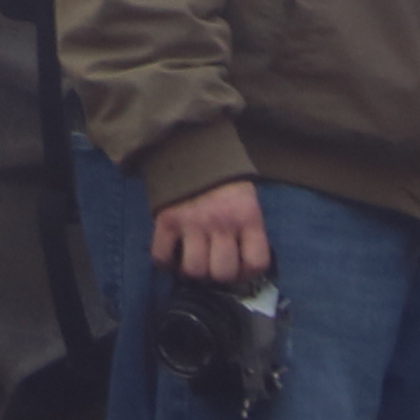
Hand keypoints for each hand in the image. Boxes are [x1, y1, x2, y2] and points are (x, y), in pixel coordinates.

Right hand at [153, 180, 270, 287]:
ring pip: (194, 270)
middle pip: (222, 273)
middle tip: (212, 263)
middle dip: (217, 274)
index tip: (238, 268)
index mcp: (247, 217)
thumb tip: (241, 266)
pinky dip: (164, 262)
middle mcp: (221, 223)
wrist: (191, 145)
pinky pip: (162, 256)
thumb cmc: (224, 179)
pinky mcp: (166, 219)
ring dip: (192, 270)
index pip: (256, 262)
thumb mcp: (246, 201)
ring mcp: (192, 222)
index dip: (247, 273)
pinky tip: (170, 254)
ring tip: (191, 260)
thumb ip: (246, 230)